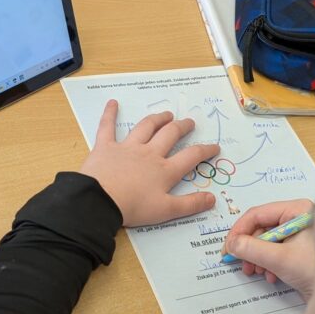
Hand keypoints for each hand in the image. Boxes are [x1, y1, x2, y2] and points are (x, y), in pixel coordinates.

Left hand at [79, 100, 219, 226]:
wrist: (100, 201)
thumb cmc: (133, 207)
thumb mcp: (166, 211)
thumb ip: (190, 204)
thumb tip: (212, 198)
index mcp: (165, 170)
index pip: (191, 156)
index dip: (205, 150)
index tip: (214, 146)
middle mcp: (149, 154)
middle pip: (169, 135)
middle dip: (182, 127)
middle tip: (189, 122)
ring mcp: (127, 147)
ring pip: (146, 127)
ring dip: (157, 119)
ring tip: (166, 114)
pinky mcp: (106, 146)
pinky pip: (108, 127)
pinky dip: (110, 114)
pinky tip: (113, 102)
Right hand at [223, 199, 314, 300]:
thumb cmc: (314, 270)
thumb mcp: (279, 258)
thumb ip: (251, 249)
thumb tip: (231, 244)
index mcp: (297, 210)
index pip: (258, 213)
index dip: (239, 230)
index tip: (228, 248)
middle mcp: (297, 218)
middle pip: (260, 228)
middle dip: (249, 249)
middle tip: (242, 265)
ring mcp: (298, 234)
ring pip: (265, 241)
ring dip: (256, 258)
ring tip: (256, 272)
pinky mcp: (298, 249)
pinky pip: (274, 250)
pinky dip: (267, 263)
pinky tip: (271, 276)